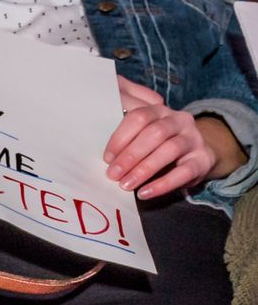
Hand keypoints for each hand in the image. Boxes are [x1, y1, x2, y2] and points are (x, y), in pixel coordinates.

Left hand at [104, 76, 215, 200]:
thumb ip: (126, 139)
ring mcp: (194, 138)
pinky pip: (184, 171)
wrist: (196, 154)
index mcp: (160, 111)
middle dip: (130, 155)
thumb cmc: (157, 146)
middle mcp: (179, 120)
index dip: (121, 137)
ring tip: (126, 185)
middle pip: (155, 133)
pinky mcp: (203, 159)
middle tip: (112, 174)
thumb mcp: (142, 137)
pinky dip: (162, 184)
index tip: (106, 158)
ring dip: (144, 169)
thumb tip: (102, 156)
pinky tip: (145, 193)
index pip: (139, 117)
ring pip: (170, 150)